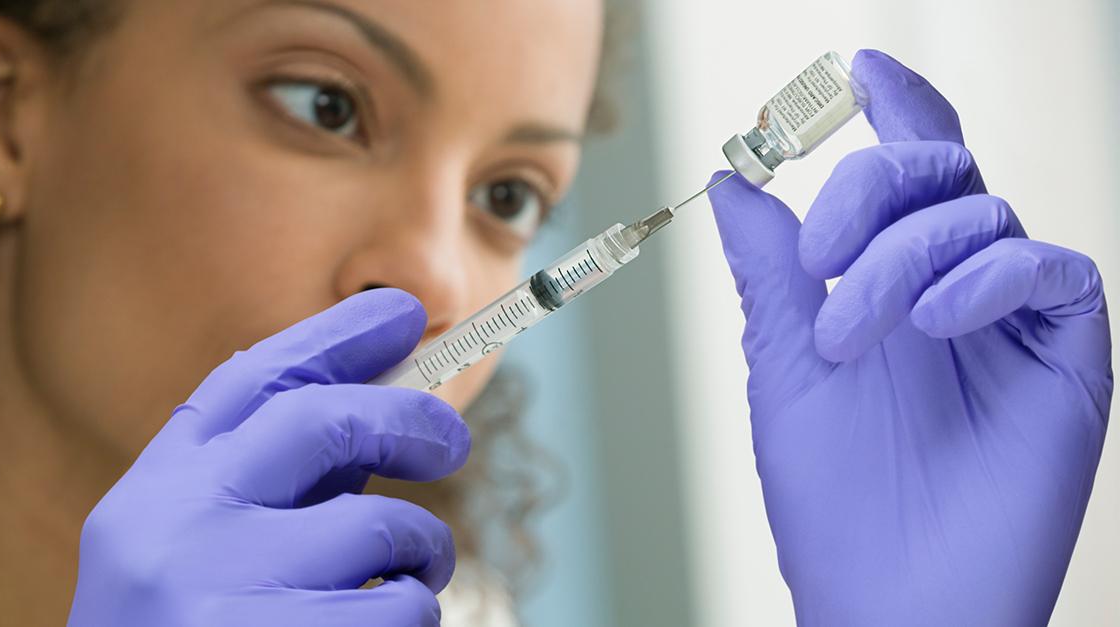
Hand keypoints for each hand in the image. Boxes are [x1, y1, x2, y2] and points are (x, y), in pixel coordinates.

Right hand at [67, 289, 469, 626]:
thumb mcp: (194, 552)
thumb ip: (264, 489)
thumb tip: (377, 418)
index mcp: (152, 497)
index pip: (249, 383)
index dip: (334, 338)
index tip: (403, 312)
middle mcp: (173, 532)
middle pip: (319, 422)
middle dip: (406, 417)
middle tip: (451, 438)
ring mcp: (219, 594)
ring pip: (379, 528)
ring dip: (418, 553)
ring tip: (404, 584)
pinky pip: (398, 607)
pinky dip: (409, 615)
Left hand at [708, 50, 1110, 625]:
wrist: (888, 597)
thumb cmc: (832, 494)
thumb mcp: (784, 362)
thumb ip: (770, 269)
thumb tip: (734, 181)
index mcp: (888, 282)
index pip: (905, 175)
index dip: (894, 110)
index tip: (856, 70)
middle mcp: (953, 288)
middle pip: (942, 171)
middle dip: (874, 187)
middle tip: (818, 256)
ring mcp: (1011, 320)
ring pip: (982, 213)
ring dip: (904, 257)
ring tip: (850, 335)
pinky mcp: (1066, 357)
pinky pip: (1051, 267)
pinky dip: (984, 276)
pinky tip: (934, 321)